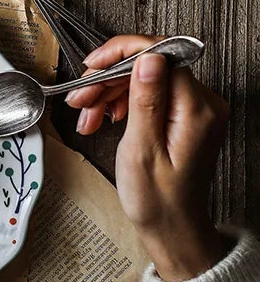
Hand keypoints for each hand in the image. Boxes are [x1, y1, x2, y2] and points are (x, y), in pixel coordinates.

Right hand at [66, 35, 229, 281]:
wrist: (171, 227)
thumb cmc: (157, 200)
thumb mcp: (142, 150)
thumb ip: (145, 100)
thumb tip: (148, 57)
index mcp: (196, 109)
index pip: (160, 55)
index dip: (121, 54)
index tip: (91, 66)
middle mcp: (201, 103)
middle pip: (149, 66)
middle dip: (109, 79)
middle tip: (79, 98)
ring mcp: (192, 109)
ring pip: (144, 80)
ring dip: (109, 93)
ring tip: (85, 116)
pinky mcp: (181, 117)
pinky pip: (148, 96)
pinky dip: (121, 104)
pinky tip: (102, 119)